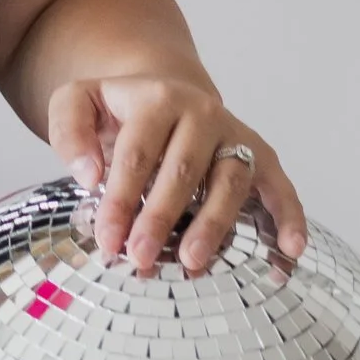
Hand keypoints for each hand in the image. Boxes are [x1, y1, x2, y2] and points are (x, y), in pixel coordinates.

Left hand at [45, 74, 308, 279]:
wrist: (164, 95)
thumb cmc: (119, 112)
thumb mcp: (77, 103)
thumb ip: (69, 131)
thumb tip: (89, 176)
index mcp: (157, 97)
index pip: (137, 153)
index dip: (121, 199)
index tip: (107, 240)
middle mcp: (202, 112)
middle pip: (183, 170)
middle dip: (160, 218)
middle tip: (140, 258)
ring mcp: (235, 135)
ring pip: (230, 180)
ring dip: (213, 225)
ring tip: (191, 263)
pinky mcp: (261, 156)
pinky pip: (280, 187)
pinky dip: (289, 218)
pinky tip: (290, 252)